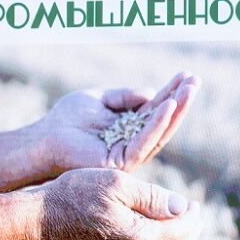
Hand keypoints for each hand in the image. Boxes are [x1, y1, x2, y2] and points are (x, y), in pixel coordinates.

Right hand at [34, 168, 201, 239]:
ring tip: (174, 224)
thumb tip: (183, 208)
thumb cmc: (73, 196)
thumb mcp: (116, 184)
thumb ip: (154, 197)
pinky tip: (148, 237)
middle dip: (188, 232)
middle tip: (192, 215)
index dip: (193, 217)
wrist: (34, 226)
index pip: (182, 232)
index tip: (196, 204)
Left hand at [38, 72, 200, 174]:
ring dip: (176, 111)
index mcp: (129, 129)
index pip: (156, 110)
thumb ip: (125, 96)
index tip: (187, 75)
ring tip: (189, 90)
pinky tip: (168, 106)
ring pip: (159, 133)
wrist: (43, 139)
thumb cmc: (67, 119)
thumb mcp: (100, 99)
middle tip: (196, 81)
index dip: (172, 92)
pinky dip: (157, 124)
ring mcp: (129, 156)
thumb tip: (152, 93)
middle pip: (163, 122)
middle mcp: (133, 144)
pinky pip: (144, 143)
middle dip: (181, 101)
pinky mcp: (121, 164)